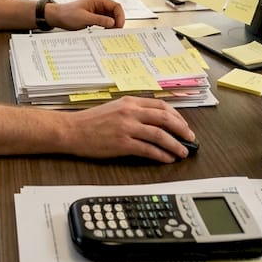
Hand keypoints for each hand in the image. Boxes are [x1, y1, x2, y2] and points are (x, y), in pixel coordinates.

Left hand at [50, 0, 124, 29]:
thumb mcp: (84, 18)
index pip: (116, 6)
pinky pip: (105, 22)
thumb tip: (112, 23)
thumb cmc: (68, 14)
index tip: (119, 26)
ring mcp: (98, 11)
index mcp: (98, 0)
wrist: (57, 17)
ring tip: (110, 34)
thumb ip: (99, 20)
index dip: (120, 16)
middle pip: (115, 13)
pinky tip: (105, 33)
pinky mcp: (95, 18)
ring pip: (111, 18)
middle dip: (117, 22)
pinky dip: (107, 28)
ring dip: (112, 26)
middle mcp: (99, 5)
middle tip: (116, 32)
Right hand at [65, 96, 194, 162]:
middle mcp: (130, 112)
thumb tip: (154, 121)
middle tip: (190, 138)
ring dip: (175, 144)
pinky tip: (167, 159)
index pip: (160, 106)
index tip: (183, 125)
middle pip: (164, 119)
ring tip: (183, 152)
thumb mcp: (114, 108)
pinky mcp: (122, 143)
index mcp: (129, 102)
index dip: (176, 116)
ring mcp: (127, 128)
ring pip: (160, 135)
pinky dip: (161, 154)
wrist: (72, 130)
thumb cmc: (90, 121)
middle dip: (182, 129)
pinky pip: (148, 149)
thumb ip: (133, 111)